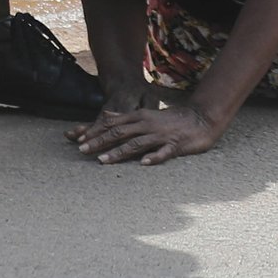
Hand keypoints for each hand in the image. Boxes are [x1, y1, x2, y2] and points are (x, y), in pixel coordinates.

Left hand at [69, 98, 223, 164]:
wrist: (201, 118)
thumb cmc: (171, 119)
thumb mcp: (146, 114)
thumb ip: (126, 118)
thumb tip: (106, 116)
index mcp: (139, 117)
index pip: (112, 123)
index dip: (94, 131)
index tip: (77, 139)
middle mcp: (147, 124)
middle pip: (119, 132)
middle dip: (99, 141)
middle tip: (82, 150)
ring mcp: (161, 135)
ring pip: (136, 143)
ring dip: (118, 152)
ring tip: (102, 161)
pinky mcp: (176, 145)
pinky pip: (163, 152)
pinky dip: (153, 157)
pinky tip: (144, 163)